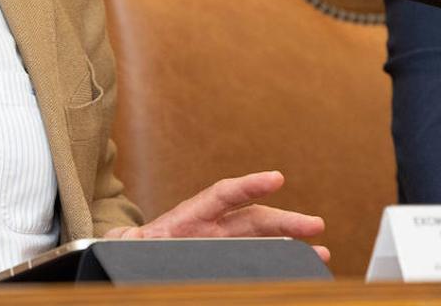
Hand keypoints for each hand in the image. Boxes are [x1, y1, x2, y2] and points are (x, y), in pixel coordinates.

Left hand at [104, 171, 329, 262]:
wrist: (125, 261)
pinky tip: (300, 269)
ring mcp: (218, 246)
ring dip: (290, 245)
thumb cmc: (129, 251)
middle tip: (316, 225)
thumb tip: (131, 239)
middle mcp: (207, 230)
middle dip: (285, 221)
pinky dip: (278, 263)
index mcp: (185, 220)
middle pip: (252, 220)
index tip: (276, 179)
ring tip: (322, 254)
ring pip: (261, 242)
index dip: (248, 186)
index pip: (221, 195)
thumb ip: (132, 242)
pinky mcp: (223, 262)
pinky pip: (254, 262)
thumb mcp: (127, 245)